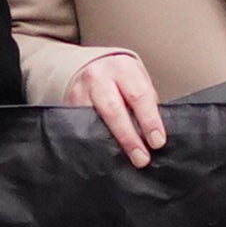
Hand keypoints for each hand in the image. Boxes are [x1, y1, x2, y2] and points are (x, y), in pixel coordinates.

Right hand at [65, 48, 165, 167]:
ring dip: (111, 143)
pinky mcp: (68, 105)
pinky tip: (106, 154)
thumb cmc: (120, 77)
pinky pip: (83, 126)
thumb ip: (146, 100)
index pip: (139, 96)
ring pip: (95, 121)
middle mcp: (100, 77)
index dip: (149, 121)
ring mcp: (80, 91)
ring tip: (124, 160)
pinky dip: (96, 141)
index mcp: (123, 69)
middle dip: (129, 137)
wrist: (89, 66)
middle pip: (114, 110)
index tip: (157, 142)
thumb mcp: (137, 79)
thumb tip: (156, 131)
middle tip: (141, 158)